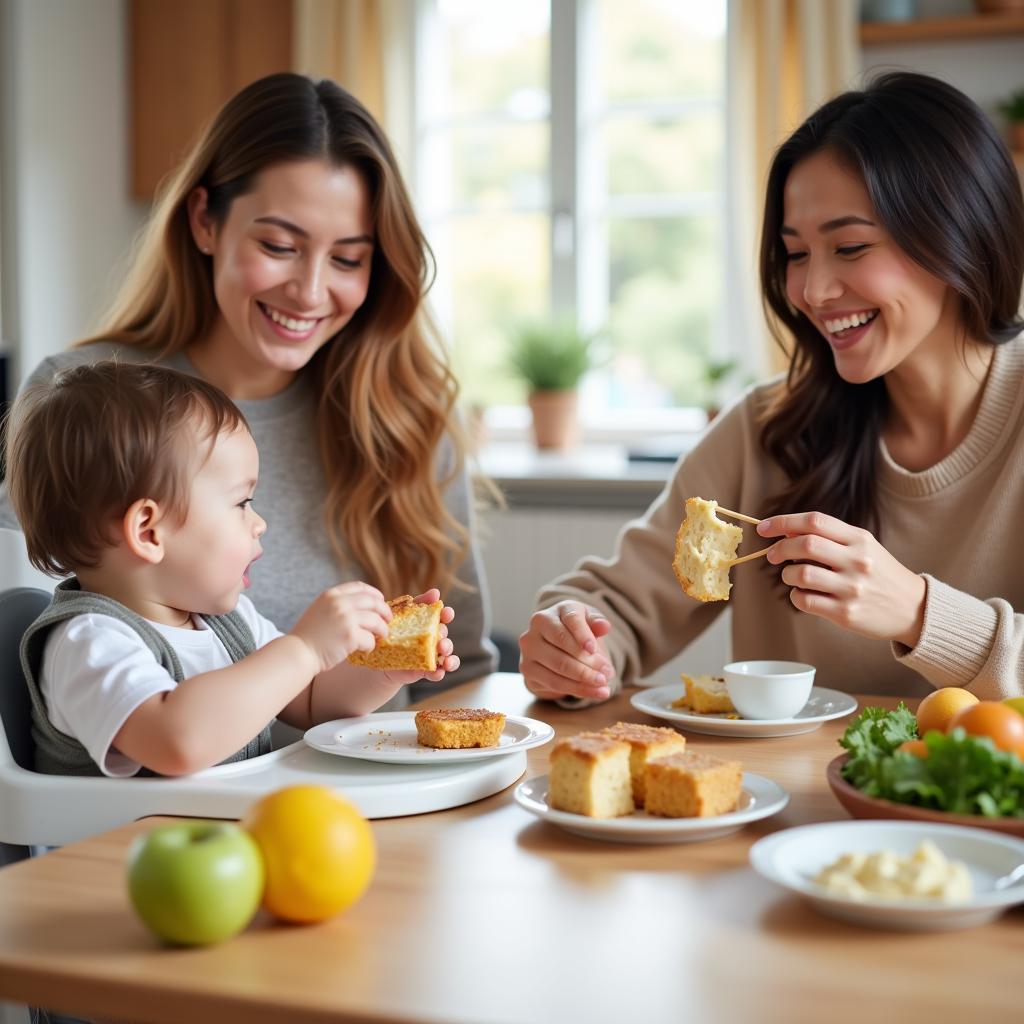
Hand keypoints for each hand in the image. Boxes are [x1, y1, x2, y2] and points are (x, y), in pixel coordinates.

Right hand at [290, 582, 391, 672]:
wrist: (297, 653)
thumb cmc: (309, 636)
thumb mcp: (321, 610)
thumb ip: (339, 605)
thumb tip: (366, 608)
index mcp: (331, 594)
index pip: (360, 587)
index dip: (374, 594)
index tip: (380, 602)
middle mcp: (339, 603)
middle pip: (373, 602)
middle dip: (384, 612)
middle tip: (387, 621)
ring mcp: (345, 618)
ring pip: (376, 621)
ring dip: (382, 630)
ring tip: (380, 637)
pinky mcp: (350, 635)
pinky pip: (371, 639)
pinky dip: (371, 646)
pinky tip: (365, 650)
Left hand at [381, 589, 460, 684]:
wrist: (380, 656)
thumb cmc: (395, 630)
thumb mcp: (403, 615)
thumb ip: (419, 603)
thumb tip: (436, 592)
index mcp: (430, 623)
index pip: (443, 617)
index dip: (447, 615)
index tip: (447, 613)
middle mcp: (434, 638)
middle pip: (445, 636)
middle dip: (446, 638)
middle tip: (440, 640)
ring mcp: (432, 654)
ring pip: (447, 654)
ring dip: (448, 654)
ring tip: (443, 656)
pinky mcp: (426, 670)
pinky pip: (438, 672)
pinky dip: (440, 673)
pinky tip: (438, 672)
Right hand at [518, 601, 613, 701]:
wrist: (553, 647)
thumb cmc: (574, 631)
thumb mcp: (587, 622)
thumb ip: (596, 622)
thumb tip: (604, 626)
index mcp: (553, 611)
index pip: (570, 620)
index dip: (582, 634)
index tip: (593, 649)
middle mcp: (535, 628)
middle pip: (563, 644)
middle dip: (588, 661)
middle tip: (607, 672)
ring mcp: (529, 649)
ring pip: (559, 667)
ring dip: (584, 678)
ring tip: (604, 685)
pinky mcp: (528, 669)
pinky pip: (554, 683)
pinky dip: (577, 689)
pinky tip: (593, 691)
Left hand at [756, 511, 925, 646]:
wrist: (914, 609)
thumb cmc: (880, 573)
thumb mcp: (863, 547)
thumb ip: (829, 537)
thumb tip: (785, 530)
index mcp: (859, 539)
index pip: (815, 521)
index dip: (783, 522)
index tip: (763, 528)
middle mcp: (857, 561)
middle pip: (805, 545)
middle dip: (780, 548)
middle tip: (772, 555)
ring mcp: (852, 588)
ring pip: (801, 574)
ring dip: (787, 575)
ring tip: (793, 577)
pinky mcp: (846, 613)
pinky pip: (805, 601)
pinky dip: (796, 596)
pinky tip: (803, 594)